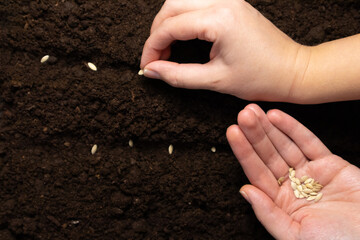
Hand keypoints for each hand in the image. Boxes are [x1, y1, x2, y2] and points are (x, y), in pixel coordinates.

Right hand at [140, 0, 310, 101]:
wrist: (295, 71)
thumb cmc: (262, 78)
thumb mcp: (216, 80)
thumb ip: (178, 75)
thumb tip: (152, 71)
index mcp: (219, 19)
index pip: (170, 26)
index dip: (152, 47)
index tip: (147, 67)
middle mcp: (223, 1)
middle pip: (171, 6)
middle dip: (157, 33)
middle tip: (155, 58)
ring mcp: (229, 0)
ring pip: (183, 1)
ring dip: (169, 23)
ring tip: (167, 49)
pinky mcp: (233, 5)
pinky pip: (198, 4)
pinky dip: (184, 19)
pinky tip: (183, 37)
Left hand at [226, 104, 359, 238]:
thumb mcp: (296, 235)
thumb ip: (269, 214)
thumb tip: (245, 191)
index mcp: (281, 203)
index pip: (257, 173)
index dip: (244, 152)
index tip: (233, 132)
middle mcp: (293, 186)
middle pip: (268, 156)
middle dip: (255, 135)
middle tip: (243, 115)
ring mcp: (311, 173)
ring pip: (285, 146)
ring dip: (269, 128)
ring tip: (254, 112)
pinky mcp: (331, 164)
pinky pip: (309, 142)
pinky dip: (293, 128)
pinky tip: (276, 116)